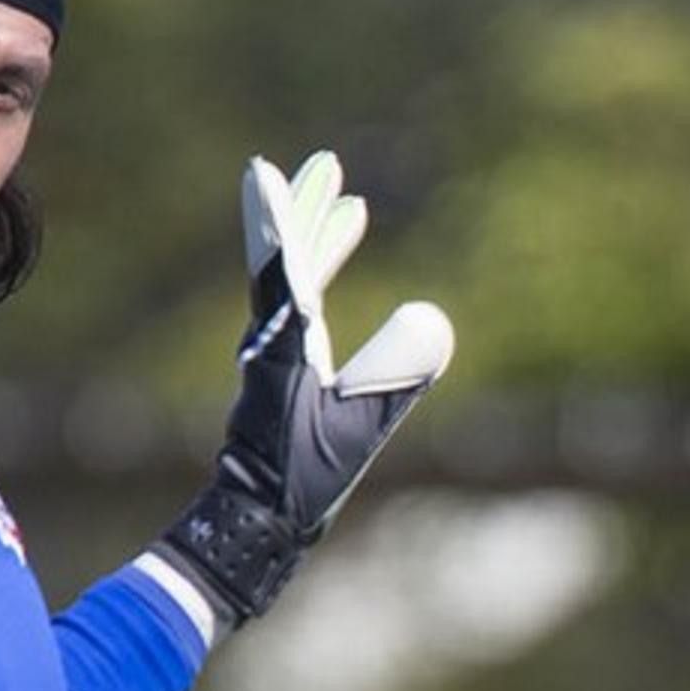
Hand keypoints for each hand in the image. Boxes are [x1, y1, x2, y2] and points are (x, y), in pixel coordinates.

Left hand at [150, 151, 455, 626]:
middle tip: (328, 165)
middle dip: (308, 209)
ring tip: (347, 206)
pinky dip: (316, 280)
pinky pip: (297, 310)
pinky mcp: (282, 380)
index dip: (281, 217)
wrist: (255, 526)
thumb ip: (394, 373)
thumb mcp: (357, 428)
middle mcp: (270, 344)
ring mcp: (273, 360)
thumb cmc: (300, 482)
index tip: (268, 171)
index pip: (281, 266)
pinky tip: (328, 283)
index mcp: (283, 347)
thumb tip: (434, 318)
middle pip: (285, 257)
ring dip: (316, 238)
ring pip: (291, 279)